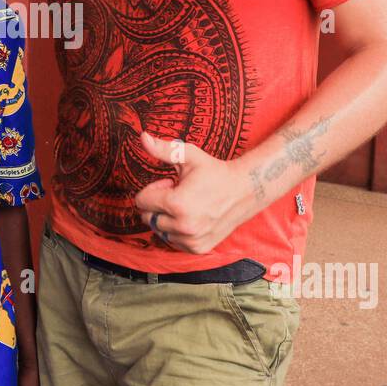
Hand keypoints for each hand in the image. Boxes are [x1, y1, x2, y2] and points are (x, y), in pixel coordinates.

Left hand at [132, 131, 255, 255]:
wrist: (244, 191)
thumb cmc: (215, 171)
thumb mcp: (189, 156)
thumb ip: (163, 149)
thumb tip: (143, 137)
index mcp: (177, 204)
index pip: (142, 201)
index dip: (154, 189)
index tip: (170, 183)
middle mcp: (183, 226)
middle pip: (148, 217)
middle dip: (158, 204)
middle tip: (178, 194)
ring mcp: (191, 240)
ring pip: (159, 230)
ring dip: (166, 218)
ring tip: (186, 206)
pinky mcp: (198, 248)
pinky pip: (173, 241)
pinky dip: (176, 231)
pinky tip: (191, 217)